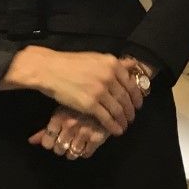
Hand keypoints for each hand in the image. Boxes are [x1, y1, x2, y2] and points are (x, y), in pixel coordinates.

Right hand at [0, 46, 143, 135]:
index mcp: (112, 64)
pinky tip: (116, 130)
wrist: (50, 70)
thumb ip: (116, 63)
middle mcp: (109, 77)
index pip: (130, 83)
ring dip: (123, 120)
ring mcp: (100, 91)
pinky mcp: (90, 104)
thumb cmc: (72, 63)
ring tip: (125, 125)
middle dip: (131, 110)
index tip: (138, 104)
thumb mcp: (97, 58)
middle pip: (126, 98)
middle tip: (132, 117)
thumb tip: (133, 64)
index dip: (136, 96)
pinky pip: (106, 118)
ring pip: (118, 109)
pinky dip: (113, 126)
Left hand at [29, 106, 108, 158]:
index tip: (56, 139)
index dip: (51, 143)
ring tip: (77, 142)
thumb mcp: (62, 111)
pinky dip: (85, 151)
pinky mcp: (98, 137)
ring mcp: (84, 132)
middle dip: (62, 146)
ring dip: (73, 150)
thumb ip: (46, 128)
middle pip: (59, 149)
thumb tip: (30, 141)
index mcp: (59, 117)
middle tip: (68, 140)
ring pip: (72, 153)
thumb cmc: (80, 103)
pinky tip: (87, 143)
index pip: (47, 142)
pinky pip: (86, 153)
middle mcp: (70, 125)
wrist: (106, 96)